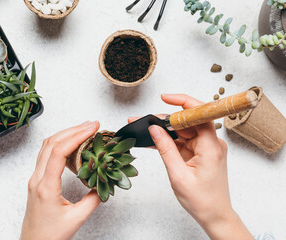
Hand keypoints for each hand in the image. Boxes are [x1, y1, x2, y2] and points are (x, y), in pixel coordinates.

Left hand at [21, 121, 100, 239]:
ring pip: (46, 146)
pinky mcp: (37, 180)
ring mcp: (35, 178)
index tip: (92, 128)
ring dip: (65, 134)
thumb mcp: (76, 219)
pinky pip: (46, 155)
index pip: (59, 152)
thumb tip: (103, 183)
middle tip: (92, 125)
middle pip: (51, 143)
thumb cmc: (49, 236)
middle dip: (73, 130)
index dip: (76, 136)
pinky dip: (60, 144)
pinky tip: (71, 144)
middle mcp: (37, 179)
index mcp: (45, 187)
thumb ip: (92, 200)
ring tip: (84, 129)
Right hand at [129, 94, 252, 239]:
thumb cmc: (202, 201)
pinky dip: (169, 141)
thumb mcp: (178, 175)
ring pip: (183, 131)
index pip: (199, 114)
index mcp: (211, 147)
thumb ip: (165, 149)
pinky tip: (154, 141)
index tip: (164, 98)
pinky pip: (183, 141)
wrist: (214, 216)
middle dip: (164, 119)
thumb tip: (154, 129)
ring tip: (144, 130)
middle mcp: (211, 143)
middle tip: (143, 120)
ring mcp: (206, 148)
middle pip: (187, 121)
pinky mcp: (200, 153)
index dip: (182, 102)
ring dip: (164, 131)